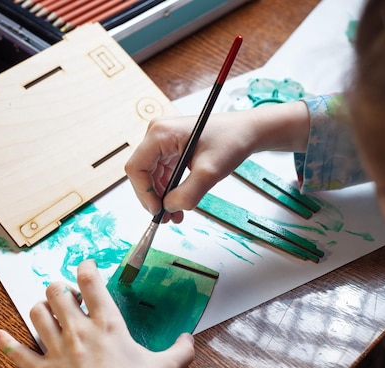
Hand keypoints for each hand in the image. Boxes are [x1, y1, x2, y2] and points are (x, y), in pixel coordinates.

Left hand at [0, 260, 194, 367]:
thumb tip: (189, 338)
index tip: (86, 266)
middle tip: (67, 296)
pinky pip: (18, 354)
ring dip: (39, 309)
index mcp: (107, 325)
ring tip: (47, 312)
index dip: (86, 266)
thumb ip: (180, 350)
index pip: (91, 282)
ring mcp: (58, 350)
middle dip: (59, 288)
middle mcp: (78, 331)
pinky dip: (6, 344)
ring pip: (36, 314)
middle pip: (57, 292)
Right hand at [125, 102, 309, 222]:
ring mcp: (163, 141)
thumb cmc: (231, 141)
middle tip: (166, 218)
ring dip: (161, 197)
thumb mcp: (209, 172)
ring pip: (151, 176)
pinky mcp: (171, 148)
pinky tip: (178, 204)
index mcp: (160, 133)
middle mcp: (157, 134)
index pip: (136, 168)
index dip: (144, 193)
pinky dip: (169, 190)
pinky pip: (162, 173)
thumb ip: (187, 194)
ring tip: (174, 216)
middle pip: (142, 173)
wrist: (247, 132)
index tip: (158, 211)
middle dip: (153, 198)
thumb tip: (169, 208)